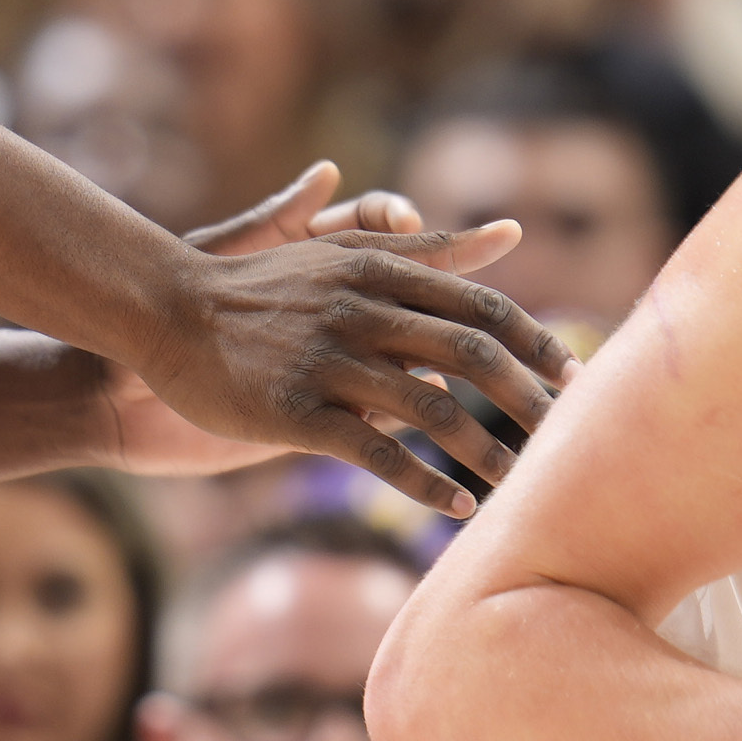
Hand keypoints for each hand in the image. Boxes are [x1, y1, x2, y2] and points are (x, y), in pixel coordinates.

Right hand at [129, 169, 565, 516]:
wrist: (165, 313)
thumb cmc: (260, 288)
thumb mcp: (343, 254)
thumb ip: (420, 249)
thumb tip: (503, 235)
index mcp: (378, 270)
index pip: (482, 307)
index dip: (536, 344)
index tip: (576, 376)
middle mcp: (362, 310)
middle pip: (472, 356)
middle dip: (529, 398)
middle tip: (567, 433)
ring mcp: (329, 361)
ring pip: (433, 409)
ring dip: (487, 450)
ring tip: (523, 482)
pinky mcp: (296, 411)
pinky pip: (377, 454)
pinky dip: (426, 482)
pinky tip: (459, 505)